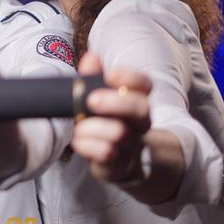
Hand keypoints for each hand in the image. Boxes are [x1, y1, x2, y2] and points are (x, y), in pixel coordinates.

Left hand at [71, 52, 151, 183]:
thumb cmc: (104, 121)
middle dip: (116, 102)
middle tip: (91, 100)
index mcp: (136, 100)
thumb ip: (92, 77)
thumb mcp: (96, 97)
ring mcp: (131, 145)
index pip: (145, 85)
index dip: (130, 77)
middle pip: (141, 109)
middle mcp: (139, 123)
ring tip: (78, 126)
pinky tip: (78, 142)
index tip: (110, 74)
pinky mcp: (118, 166)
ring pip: (121, 134)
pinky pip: (107, 157)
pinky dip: (88, 147)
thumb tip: (91, 58)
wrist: (117, 160)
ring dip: (94, 127)